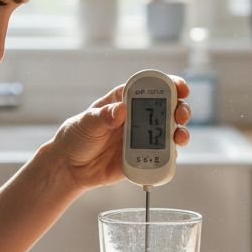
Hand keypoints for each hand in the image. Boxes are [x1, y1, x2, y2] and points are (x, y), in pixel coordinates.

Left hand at [47, 76, 189, 191]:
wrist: (71, 167)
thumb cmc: (76, 137)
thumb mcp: (86, 123)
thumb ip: (103, 117)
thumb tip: (120, 110)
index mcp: (124, 100)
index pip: (150, 87)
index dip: (169, 84)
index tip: (179, 87)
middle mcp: (138, 117)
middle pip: (168, 108)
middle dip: (180, 109)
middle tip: (181, 115)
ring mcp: (143, 138)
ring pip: (170, 132)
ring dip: (181, 132)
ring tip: (179, 137)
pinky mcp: (143, 157)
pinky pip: (163, 156)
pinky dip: (171, 155)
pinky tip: (171, 156)